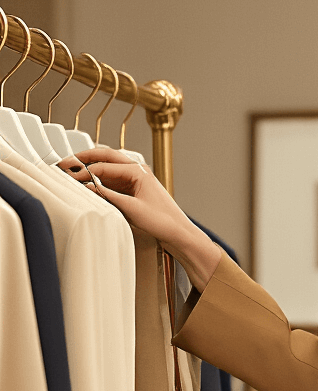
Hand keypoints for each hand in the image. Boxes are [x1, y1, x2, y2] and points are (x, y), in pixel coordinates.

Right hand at [57, 147, 220, 291]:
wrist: (179, 233)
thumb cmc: (163, 221)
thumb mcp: (131, 209)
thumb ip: (108, 196)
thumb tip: (89, 187)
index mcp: (137, 171)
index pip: (104, 165)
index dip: (85, 170)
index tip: (70, 174)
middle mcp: (137, 171)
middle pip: (105, 157)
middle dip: (84, 159)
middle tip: (66, 162)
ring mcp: (136, 179)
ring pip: (108, 167)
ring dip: (91, 168)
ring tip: (73, 171)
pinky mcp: (134, 190)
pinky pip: (112, 180)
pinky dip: (99, 180)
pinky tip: (89, 184)